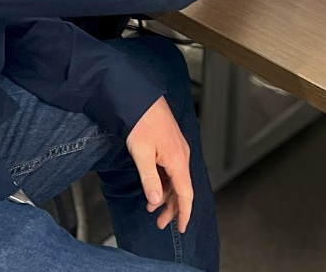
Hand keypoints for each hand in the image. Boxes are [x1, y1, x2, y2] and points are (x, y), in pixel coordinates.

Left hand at [125, 96, 192, 232]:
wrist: (139, 98)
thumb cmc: (140, 120)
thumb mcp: (141, 154)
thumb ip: (150, 179)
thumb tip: (156, 200)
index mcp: (178, 159)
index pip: (186, 194)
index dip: (184, 213)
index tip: (181, 227)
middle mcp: (182, 155)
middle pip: (182, 189)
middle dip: (172, 208)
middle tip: (160, 222)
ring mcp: (177, 149)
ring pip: (177, 179)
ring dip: (167, 195)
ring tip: (153, 207)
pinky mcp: (171, 144)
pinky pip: (172, 169)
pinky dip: (164, 182)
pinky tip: (154, 187)